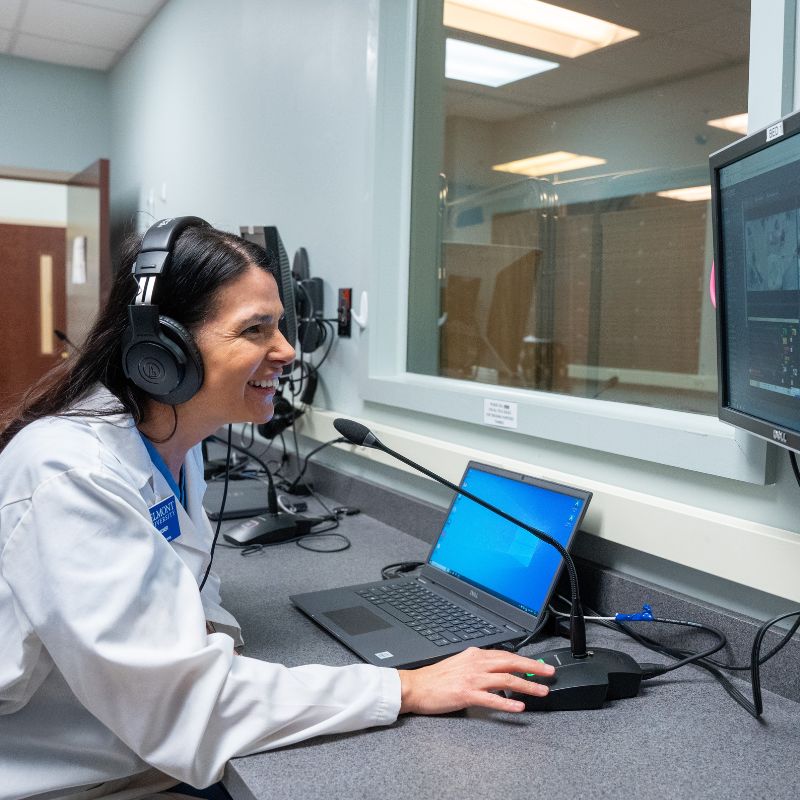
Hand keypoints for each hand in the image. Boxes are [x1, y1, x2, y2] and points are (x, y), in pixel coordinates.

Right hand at [398, 646, 554, 714]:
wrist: (415, 686)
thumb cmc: (435, 678)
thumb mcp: (460, 663)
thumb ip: (479, 665)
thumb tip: (499, 671)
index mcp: (475, 655)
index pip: (506, 654)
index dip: (525, 660)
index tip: (539, 665)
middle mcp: (476, 664)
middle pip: (511, 662)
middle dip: (533, 667)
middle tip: (550, 673)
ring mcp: (472, 679)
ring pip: (506, 679)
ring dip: (527, 685)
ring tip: (542, 691)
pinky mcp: (466, 694)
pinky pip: (492, 698)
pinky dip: (507, 702)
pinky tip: (519, 706)